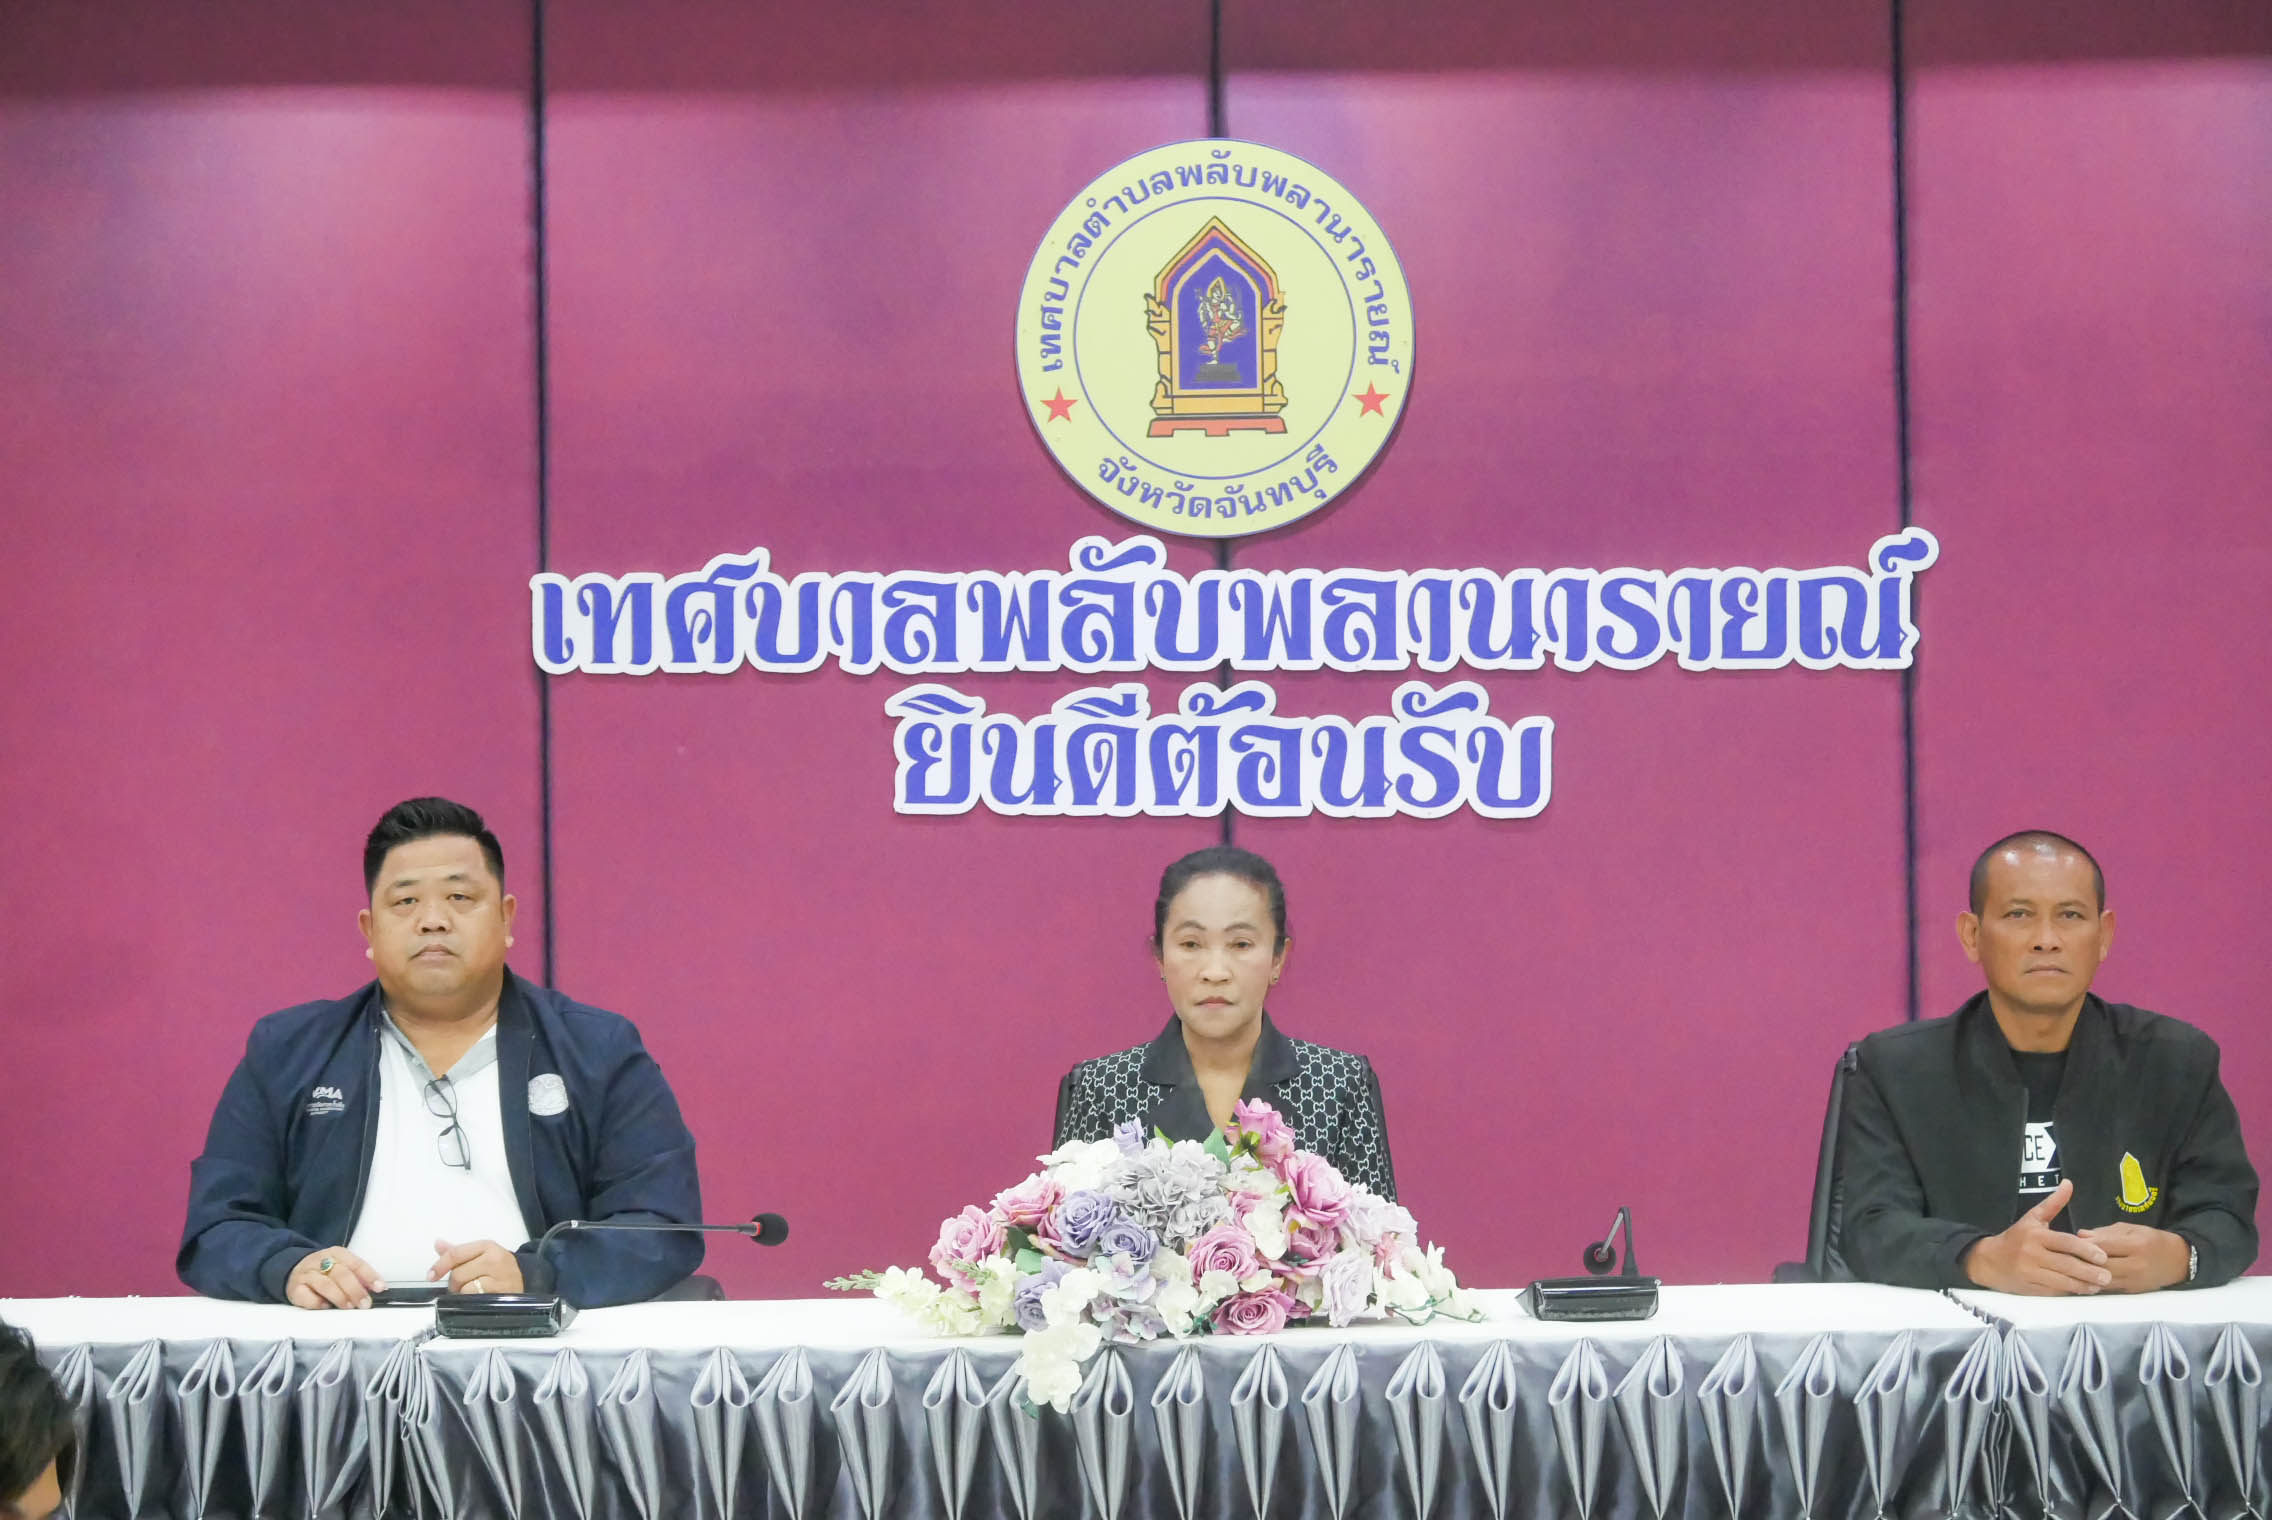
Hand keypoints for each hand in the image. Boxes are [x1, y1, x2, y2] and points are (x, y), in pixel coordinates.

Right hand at [287, 1247, 384, 1309]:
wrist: (293, 1269)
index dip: (369, 1276)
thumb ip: (357, 1276)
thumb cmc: (322, 1270)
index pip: (356, 1263)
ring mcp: (307, 1274)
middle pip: (341, 1274)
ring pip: (325, 1285)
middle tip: (364, 1303)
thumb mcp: (341, 1266)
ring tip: (349, 1306)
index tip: (380, 1287)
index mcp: (336, 1253)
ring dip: (340, 1297)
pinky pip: (306, 1296)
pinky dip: (317, 1303)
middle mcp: (321, 1261)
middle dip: (355, 1290)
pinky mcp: (295, 1288)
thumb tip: (376, 1288)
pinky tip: (326, 1306)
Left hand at [430, 1238, 523, 1294]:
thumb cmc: (500, 1267)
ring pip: (465, 1288)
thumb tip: (437, 1243)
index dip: (439, 1266)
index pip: (455, 1254)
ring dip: (463, 1293)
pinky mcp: (499, 1295)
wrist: (527, 1279)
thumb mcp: (482, 1254)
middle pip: (458, 1273)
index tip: (431, 1275)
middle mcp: (493, 1259)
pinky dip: (470, 1301)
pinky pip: (474, 1299)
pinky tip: (478, 1298)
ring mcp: (498, 1278)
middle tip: (461, 1285)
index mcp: (486, 1246)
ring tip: (471, 1291)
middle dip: (454, 1283)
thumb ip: (458, 1251)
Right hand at [1961, 1180, 2111, 1294]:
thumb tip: (2069, 1184)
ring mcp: (2029, 1272)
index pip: (2065, 1243)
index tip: (2102, 1257)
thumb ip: (2053, 1203)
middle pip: (2066, 1264)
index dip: (2086, 1250)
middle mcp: (2032, 1254)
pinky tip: (2081, 1290)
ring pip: (2062, 1281)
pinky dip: (2068, 1292)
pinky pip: (2053, 1291)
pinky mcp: (2028, 1288)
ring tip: (2098, 1285)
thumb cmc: (2015, 1238)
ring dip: (2082, 1285)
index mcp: (2035, 1235)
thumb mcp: (2033, 1218)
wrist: (1988, 1260)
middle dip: (2089, 1272)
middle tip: (2107, 1276)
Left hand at [2077, 1223, 2189, 1292]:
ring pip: (2102, 1280)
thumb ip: (2105, 1232)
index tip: (2067, 1241)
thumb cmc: (2152, 1240)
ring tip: (2068, 1267)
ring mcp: (2134, 1282)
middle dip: (2080, 1261)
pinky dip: (2093, 1283)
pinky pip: (2107, 1288)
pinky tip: (2082, 1277)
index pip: (2102, 1246)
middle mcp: (2136, 1266)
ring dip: (2084, 1275)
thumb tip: (2081, 1235)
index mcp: (2136, 1245)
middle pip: (2100, 1266)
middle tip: (2062, 1256)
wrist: (2179, 1261)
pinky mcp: (2132, 1292)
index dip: (2083, 1245)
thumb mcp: (2131, 1229)